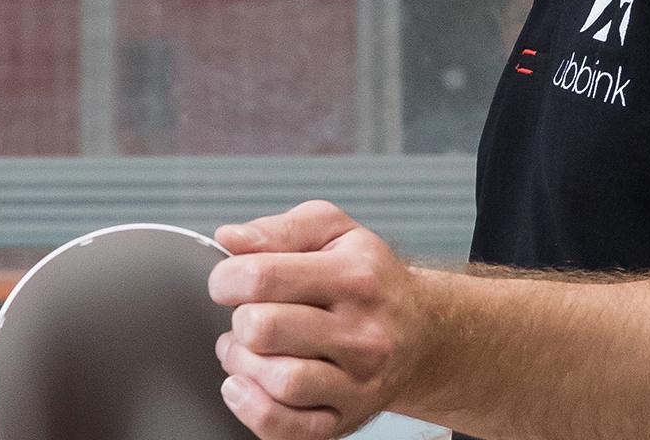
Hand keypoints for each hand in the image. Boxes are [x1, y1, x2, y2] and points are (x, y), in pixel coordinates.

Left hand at [208, 200, 428, 439]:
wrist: (424, 332)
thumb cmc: (370, 279)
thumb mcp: (335, 231)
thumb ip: (279, 229)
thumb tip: (231, 239)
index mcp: (354, 277)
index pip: (263, 276)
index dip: (226, 278)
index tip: (228, 281)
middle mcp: (362, 333)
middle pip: (264, 329)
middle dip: (238, 320)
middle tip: (246, 316)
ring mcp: (358, 382)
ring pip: (279, 382)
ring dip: (242, 365)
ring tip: (247, 349)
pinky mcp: (348, 419)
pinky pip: (289, 430)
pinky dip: (254, 411)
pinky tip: (246, 386)